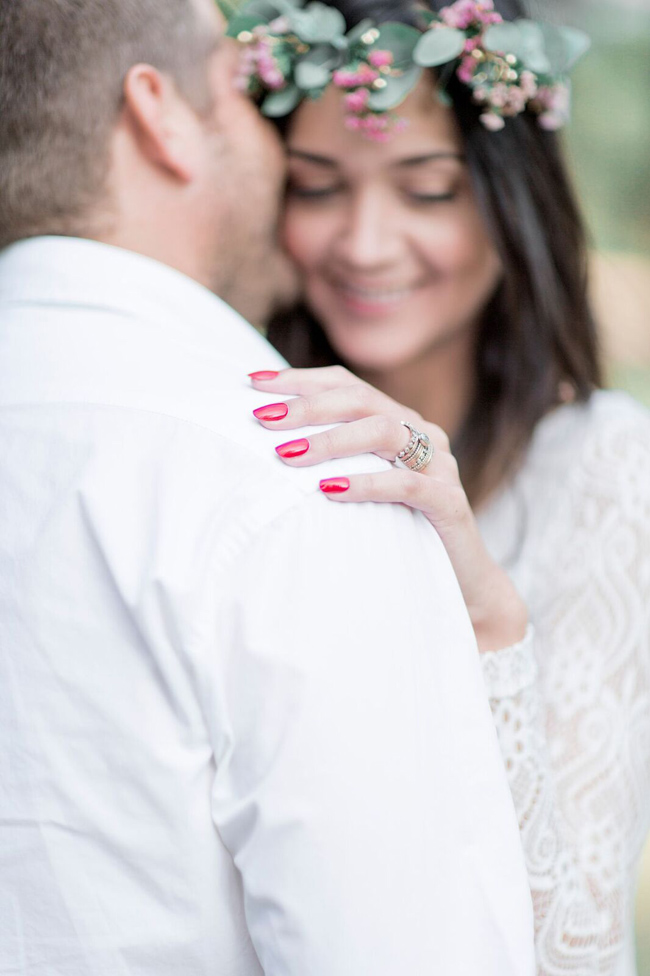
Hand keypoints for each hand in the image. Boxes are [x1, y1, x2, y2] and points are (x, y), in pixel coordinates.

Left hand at [249, 366, 527, 652]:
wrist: (461, 586)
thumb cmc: (399, 534)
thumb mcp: (360, 490)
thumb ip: (330, 465)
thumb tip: (266, 453)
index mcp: (398, 422)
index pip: (347, 385)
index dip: (301, 380)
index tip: (254, 383)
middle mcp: (421, 434)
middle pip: (362, 399)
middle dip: (308, 405)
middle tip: (263, 419)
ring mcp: (440, 466)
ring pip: (385, 431)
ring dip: (331, 440)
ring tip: (288, 454)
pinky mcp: (450, 503)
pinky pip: (408, 486)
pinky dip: (367, 484)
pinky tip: (330, 490)